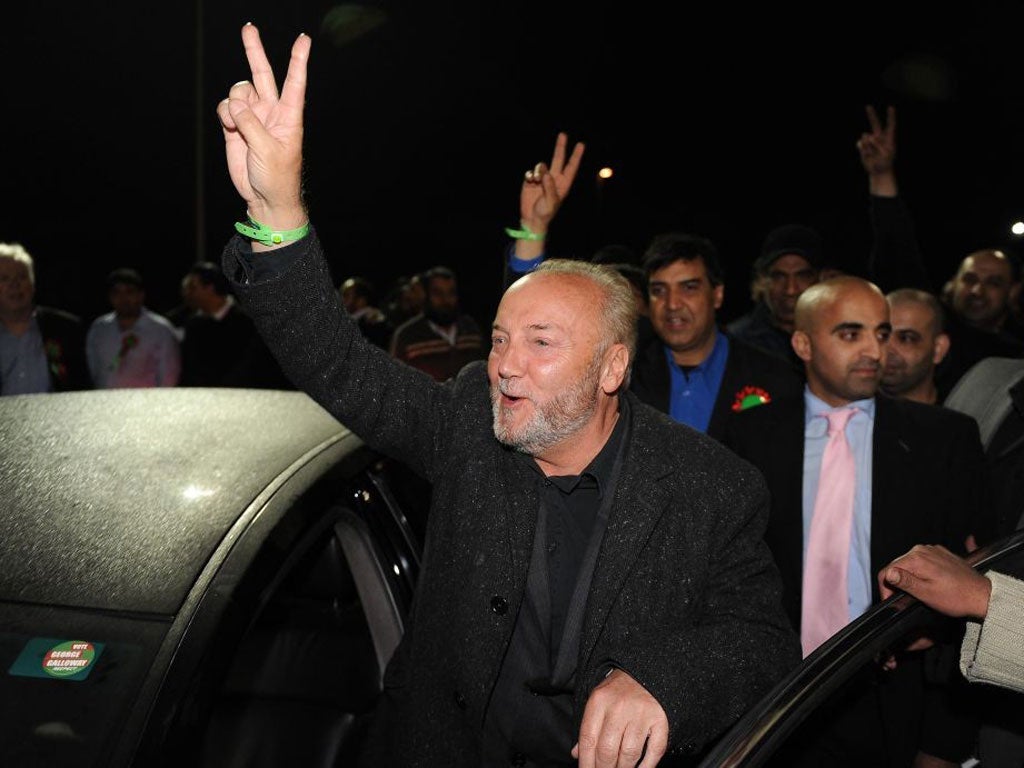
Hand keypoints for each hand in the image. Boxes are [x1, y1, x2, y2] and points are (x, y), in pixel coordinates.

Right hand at [216, 23, 310, 230]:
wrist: (264, 197)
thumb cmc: (276, 177)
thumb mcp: (268, 150)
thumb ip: (251, 124)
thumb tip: (235, 104)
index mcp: (288, 116)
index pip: (294, 82)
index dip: (298, 60)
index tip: (304, 40)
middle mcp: (271, 111)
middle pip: (262, 74)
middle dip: (254, 51)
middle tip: (249, 27)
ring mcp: (252, 117)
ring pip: (239, 91)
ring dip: (234, 101)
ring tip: (236, 122)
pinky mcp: (235, 126)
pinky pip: (226, 106)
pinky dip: (224, 112)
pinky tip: (228, 125)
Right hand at [518, 132, 585, 234]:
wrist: (531, 219)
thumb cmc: (545, 213)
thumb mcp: (551, 202)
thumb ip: (549, 186)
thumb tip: (545, 172)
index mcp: (563, 184)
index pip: (571, 167)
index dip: (576, 156)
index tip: (581, 144)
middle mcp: (554, 179)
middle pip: (558, 159)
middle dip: (560, 147)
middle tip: (563, 134)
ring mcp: (542, 179)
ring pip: (541, 165)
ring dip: (539, 171)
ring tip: (536, 181)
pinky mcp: (531, 181)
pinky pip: (530, 172)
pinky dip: (529, 176)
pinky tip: (529, 183)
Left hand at [572, 668, 667, 767]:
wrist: (646, 669)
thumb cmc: (618, 689)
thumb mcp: (598, 700)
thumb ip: (588, 727)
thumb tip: (577, 754)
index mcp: (599, 701)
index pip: (588, 740)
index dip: (586, 763)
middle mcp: (619, 707)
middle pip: (607, 750)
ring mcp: (641, 713)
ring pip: (630, 753)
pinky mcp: (661, 719)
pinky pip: (655, 750)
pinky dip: (647, 765)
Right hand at [856, 105, 895, 175]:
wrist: (878, 171)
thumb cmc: (886, 162)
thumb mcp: (886, 153)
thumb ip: (877, 143)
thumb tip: (866, 135)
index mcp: (888, 138)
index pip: (890, 125)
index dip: (890, 117)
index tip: (890, 107)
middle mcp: (879, 137)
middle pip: (875, 124)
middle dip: (871, 115)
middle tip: (868, 106)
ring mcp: (870, 142)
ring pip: (867, 138)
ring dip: (869, 146)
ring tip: (873, 154)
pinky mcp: (863, 146)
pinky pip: (860, 144)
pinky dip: (863, 149)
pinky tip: (867, 154)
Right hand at [878, 544, 990, 619]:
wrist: (982, 595)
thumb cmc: (957, 597)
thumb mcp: (926, 593)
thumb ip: (905, 581)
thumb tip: (888, 573)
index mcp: (916, 558)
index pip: (887, 570)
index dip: (885, 587)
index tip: (890, 600)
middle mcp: (923, 549)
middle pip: (898, 565)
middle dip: (897, 582)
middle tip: (904, 600)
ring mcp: (933, 550)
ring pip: (910, 563)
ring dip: (909, 577)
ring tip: (918, 593)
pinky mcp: (942, 554)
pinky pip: (923, 561)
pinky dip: (921, 572)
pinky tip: (928, 583)